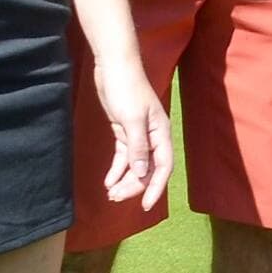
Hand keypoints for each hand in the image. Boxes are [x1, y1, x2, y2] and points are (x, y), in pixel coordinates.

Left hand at [94, 61, 173, 206]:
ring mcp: (139, 134)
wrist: (115, 67)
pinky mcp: (125, 130)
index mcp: (161, 134)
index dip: (155, 188)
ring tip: (110, 193)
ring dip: (125, 180)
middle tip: (115, 198)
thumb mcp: (131, 119)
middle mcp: (153, 137)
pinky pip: (124, 156)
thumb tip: (144, 173)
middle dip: (134, 186)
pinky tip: (108, 180)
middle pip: (148, 169)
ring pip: (135, 164)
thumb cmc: (126, 89)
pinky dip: (117, 169)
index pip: (163, 167)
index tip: (145, 206)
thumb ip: (138, 147)